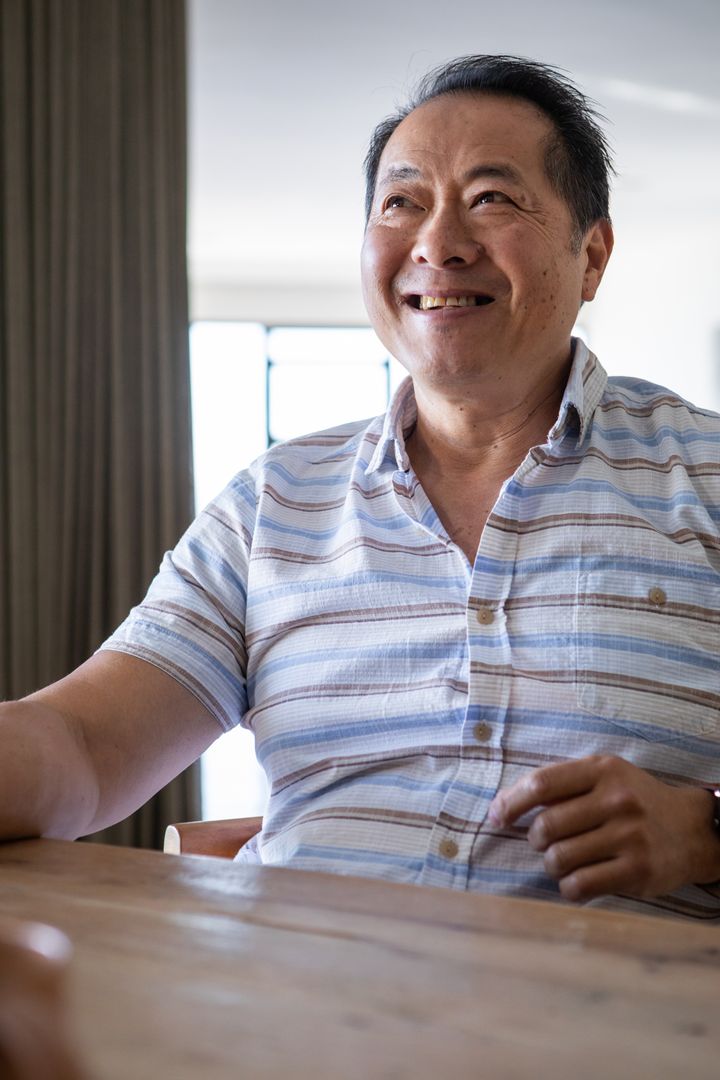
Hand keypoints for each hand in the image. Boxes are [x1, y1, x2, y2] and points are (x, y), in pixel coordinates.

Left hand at [488, 755, 719, 901]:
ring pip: (559, 858)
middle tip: (544, 842)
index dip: (510, 802)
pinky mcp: (638, 871)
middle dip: (535, 839)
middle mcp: (617, 800)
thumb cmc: (634, 801)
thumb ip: (561, 786)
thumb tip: (502, 806)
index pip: (542, 783)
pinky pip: (580, 885)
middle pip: (546, 826)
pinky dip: (568, 887)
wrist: (692, 830)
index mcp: (603, 770)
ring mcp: (629, 836)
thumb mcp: (604, 777)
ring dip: (551, 865)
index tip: (497, 817)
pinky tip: (575, 881)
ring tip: (561, 861)